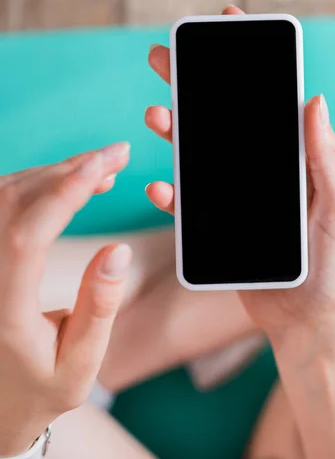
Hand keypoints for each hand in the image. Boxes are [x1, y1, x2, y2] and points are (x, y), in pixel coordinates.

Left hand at [0, 143, 131, 455]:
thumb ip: (98, 306)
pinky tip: (71, 183)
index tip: (103, 163)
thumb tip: (118, 249)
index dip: (65, 192)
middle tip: (117, 154)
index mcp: (6, 309)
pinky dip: (41, 184)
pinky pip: (5, 203)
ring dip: (57, 173)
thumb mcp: (80, 364)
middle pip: (17, 202)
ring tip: (103, 167)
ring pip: (8, 195)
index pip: (27, 235)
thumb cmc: (40, 387)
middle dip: (70, 169)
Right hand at [145, 6, 334, 340]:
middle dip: (192, 83)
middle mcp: (257, 168)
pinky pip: (185, 201)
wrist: (304, 315)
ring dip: (173, 130)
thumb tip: (315, 100)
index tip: (227, 22)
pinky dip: (169, 192)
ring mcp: (232, 193)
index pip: (265, 101)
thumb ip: (325, 158)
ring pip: (195, 152)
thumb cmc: (330, 264)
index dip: (245, 61)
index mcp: (289, 157)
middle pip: (220, 117)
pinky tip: (159, 187)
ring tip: (156, 115)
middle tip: (163, 57)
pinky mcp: (213, 223)